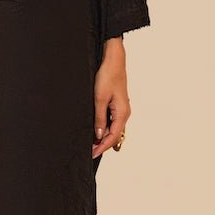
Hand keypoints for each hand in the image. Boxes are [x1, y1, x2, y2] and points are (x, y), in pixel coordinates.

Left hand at [93, 39, 130, 157]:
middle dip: (102, 144)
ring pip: (113, 129)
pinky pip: (112, 121)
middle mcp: (124, 113)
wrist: (113, 61)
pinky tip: (96, 131)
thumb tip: (99, 135)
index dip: (102, 147)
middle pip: (114, 135)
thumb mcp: (99, 99)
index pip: (113, 137)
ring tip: (91, 144)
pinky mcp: (117, 105)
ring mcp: (121, 110)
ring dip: (103, 137)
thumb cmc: (108, 76)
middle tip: (89, 151)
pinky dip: (104, 128)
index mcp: (122, 113)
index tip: (92, 154)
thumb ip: (99, 118)